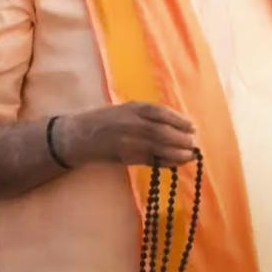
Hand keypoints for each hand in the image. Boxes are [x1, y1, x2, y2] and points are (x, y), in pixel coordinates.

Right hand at [59, 103, 195, 166]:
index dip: (179, 120)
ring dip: (177, 152)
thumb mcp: (124, 109)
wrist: (78, 136)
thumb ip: (145, 115)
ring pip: (158, 147)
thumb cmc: (103, 120)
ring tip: (190, 155)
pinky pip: (149, 160)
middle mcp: (131, 123)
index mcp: (132, 108)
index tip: (192, 126)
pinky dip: (165, 162)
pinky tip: (175, 163)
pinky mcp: (124, 156)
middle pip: (162, 131)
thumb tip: (173, 124)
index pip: (161, 113)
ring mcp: (127, 141)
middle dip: (181, 138)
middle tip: (194, 143)